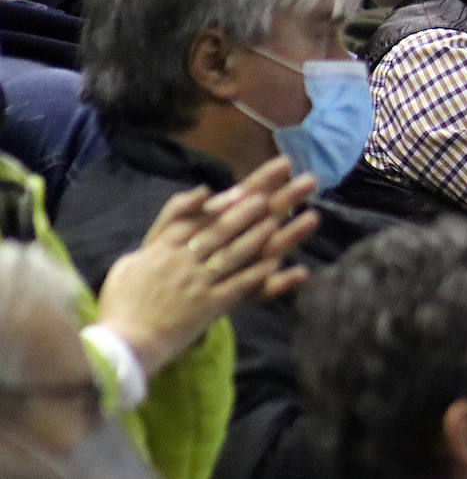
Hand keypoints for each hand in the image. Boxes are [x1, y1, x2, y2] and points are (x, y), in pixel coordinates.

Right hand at [96, 159, 318, 378]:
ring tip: (274, 222)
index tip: (235, 193)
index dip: (216, 206)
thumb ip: (146, 249)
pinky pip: (236, 286)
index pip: (191, 221)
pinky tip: (274, 263)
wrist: (122, 346)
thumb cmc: (119, 309)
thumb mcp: (124, 268)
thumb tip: (159, 237)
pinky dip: (255, 273)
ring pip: (230, 255)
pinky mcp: (207, 306)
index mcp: (159, 251)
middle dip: (241, 214)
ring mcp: (196, 284)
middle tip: (264, 199)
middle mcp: (180, 263)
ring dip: (254, 237)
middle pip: (215, 232)